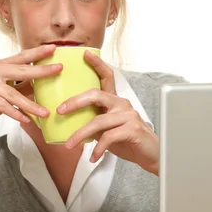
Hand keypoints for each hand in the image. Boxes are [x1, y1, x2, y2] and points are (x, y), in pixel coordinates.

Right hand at [0, 45, 61, 140]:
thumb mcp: (3, 94)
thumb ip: (20, 88)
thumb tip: (42, 85)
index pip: (20, 57)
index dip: (37, 52)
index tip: (53, 48)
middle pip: (20, 70)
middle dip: (41, 70)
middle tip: (59, 69)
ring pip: (12, 94)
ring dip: (30, 105)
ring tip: (45, 113)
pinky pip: (0, 105)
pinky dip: (14, 113)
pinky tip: (25, 120)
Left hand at [57, 51, 159, 175]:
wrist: (152, 155)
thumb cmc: (127, 140)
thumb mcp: (107, 129)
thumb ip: (93, 122)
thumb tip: (68, 124)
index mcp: (115, 100)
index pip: (107, 76)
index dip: (97, 64)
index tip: (85, 54)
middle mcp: (122, 103)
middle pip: (96, 95)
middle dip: (75, 102)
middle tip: (60, 110)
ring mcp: (128, 115)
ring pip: (98, 121)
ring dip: (81, 134)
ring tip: (69, 145)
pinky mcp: (133, 129)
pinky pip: (109, 137)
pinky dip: (98, 148)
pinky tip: (92, 157)